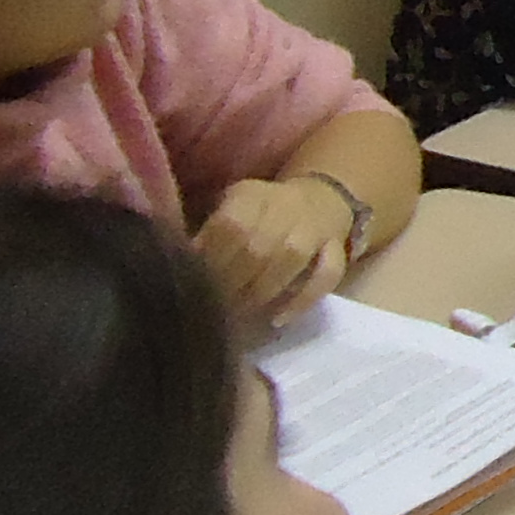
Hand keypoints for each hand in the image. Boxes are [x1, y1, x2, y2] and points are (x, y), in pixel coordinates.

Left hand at [197, 177, 347, 332]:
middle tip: (213, 307)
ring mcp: (316, 230)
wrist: (320, 199)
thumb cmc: (261, 211)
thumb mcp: (231, 206)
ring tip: (239, 315)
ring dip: (261, 291)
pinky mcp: (337, 251)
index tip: (193, 283)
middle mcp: (288, 208)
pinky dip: (303, 299)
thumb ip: (208, 231)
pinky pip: (326, 277)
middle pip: (259, 246)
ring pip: (291, 260)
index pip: (230, 225)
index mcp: (254, 195)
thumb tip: (177, 260)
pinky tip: (278, 319)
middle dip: (233, 281)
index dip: (211, 257)